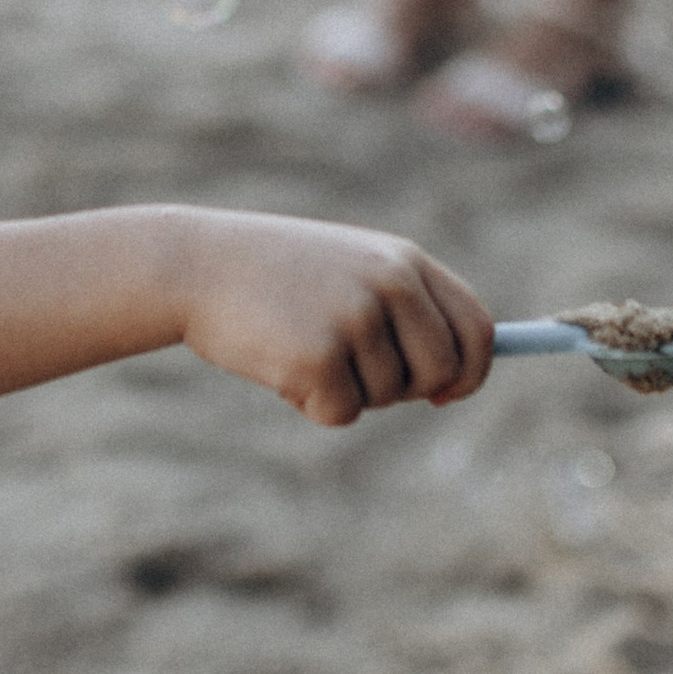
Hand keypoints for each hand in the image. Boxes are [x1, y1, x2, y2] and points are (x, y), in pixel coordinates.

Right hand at [174, 208, 493, 426]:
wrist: (196, 264)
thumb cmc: (274, 274)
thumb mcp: (348, 270)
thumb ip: (403, 310)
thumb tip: (452, 384)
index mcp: (403, 259)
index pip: (476, 327)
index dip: (472, 370)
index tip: (446, 393)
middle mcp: (390, 284)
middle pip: (442, 372)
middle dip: (407, 390)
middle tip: (353, 374)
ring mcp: (356, 319)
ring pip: (387, 397)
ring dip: (346, 389)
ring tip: (299, 345)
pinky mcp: (320, 358)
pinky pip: (342, 413)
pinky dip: (312, 403)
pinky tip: (278, 361)